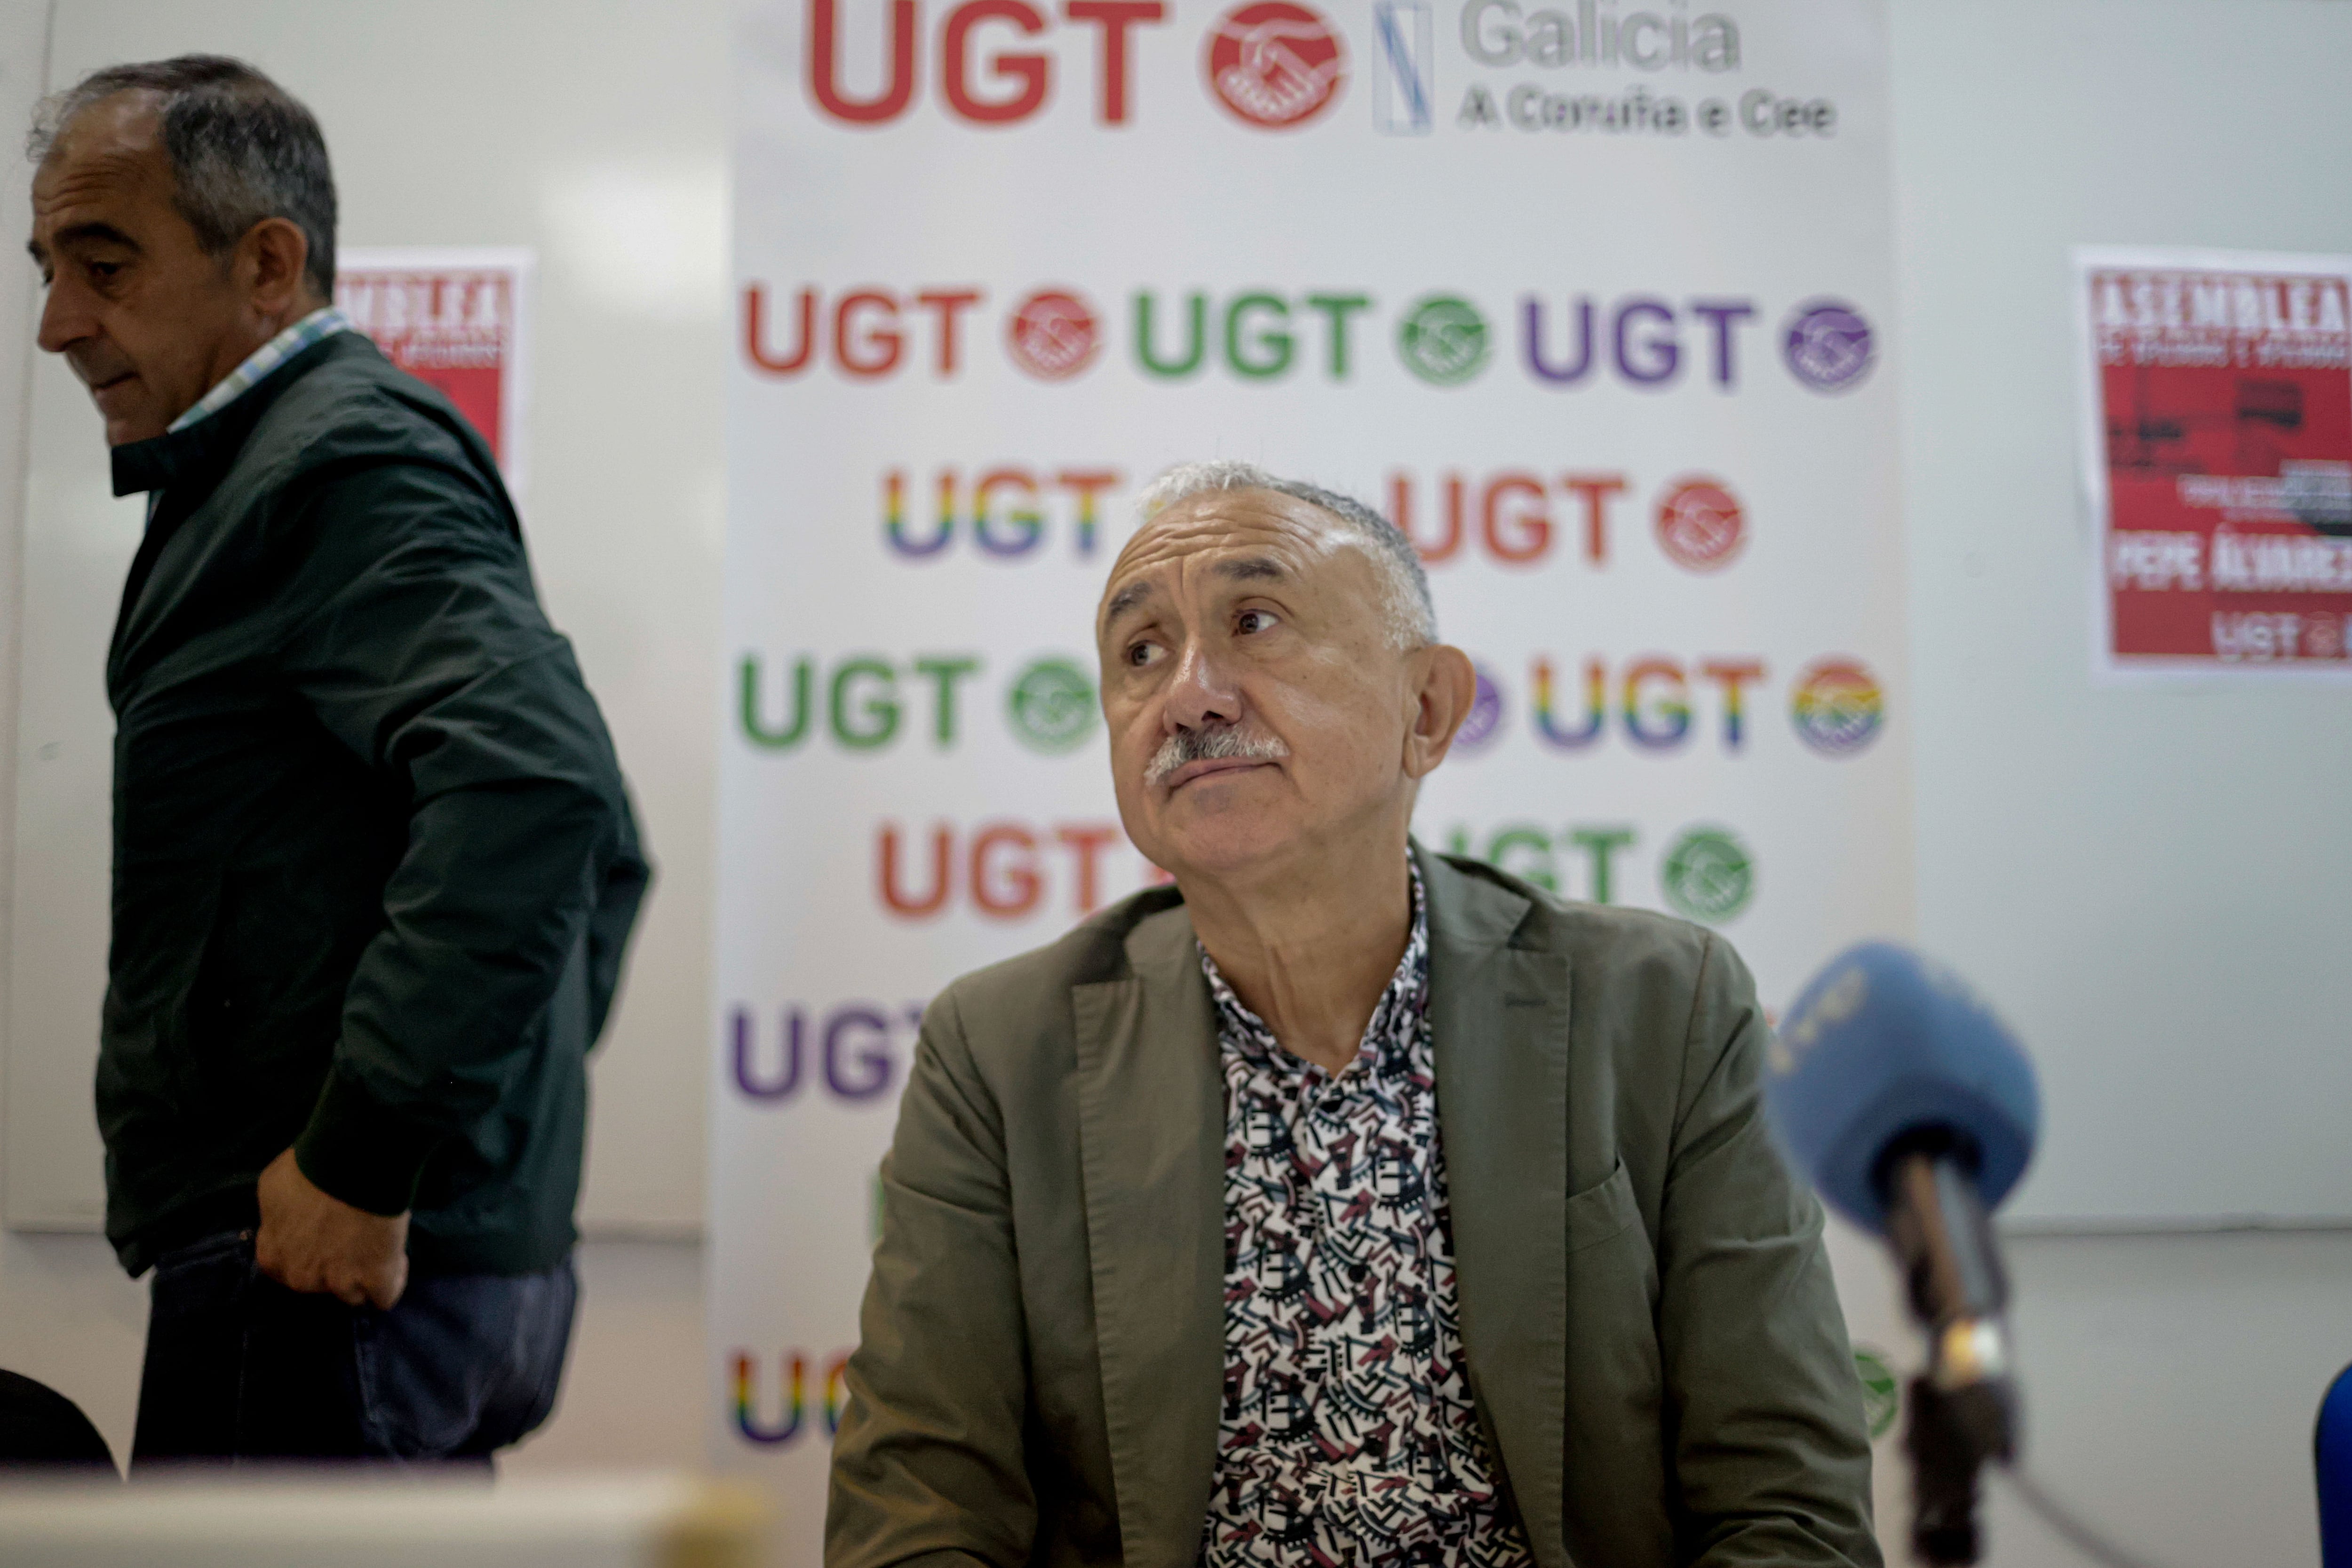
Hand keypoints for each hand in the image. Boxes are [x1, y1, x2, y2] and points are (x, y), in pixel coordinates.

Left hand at [255, 1147, 409, 1308]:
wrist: (352, 1163)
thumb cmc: (309, 1169)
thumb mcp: (275, 1188)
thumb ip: (279, 1214)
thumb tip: (290, 1217)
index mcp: (274, 1257)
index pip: (285, 1271)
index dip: (306, 1253)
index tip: (323, 1237)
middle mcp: (302, 1279)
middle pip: (320, 1284)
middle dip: (334, 1266)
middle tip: (352, 1236)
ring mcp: (340, 1284)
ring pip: (352, 1295)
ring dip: (363, 1276)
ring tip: (378, 1246)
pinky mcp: (376, 1281)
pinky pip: (385, 1296)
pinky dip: (392, 1277)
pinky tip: (395, 1257)